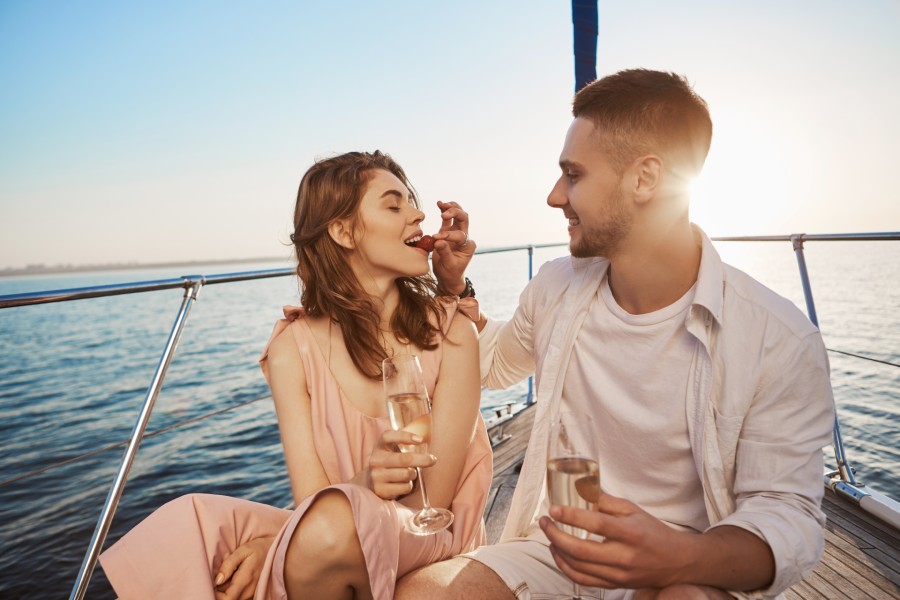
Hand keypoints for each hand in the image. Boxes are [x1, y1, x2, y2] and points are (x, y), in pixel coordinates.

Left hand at [214, 535, 274, 599]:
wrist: (277, 550)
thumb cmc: (259, 548)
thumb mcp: (243, 550)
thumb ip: (228, 565)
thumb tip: (217, 580)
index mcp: (245, 580)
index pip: (226, 599)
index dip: (215, 595)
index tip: (210, 584)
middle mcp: (248, 591)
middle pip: (227, 599)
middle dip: (218, 589)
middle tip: (219, 573)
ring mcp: (251, 594)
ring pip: (231, 597)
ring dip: (224, 588)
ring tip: (227, 572)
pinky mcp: (251, 593)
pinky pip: (237, 595)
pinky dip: (230, 588)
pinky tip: (232, 576)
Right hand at [353, 429, 436, 499]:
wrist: (370, 482)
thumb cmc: (389, 463)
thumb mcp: (392, 450)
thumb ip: (406, 445)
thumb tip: (426, 445)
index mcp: (380, 445)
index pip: (389, 436)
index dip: (405, 436)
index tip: (421, 440)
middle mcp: (375, 459)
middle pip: (404, 459)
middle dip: (423, 459)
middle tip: (433, 459)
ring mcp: (376, 475)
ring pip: (406, 474)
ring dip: (414, 474)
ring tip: (410, 473)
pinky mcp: (380, 489)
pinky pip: (404, 487)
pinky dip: (409, 486)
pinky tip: (403, 483)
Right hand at [432, 201, 475, 295]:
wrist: (448, 277)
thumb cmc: (450, 273)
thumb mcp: (448, 265)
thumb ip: (444, 252)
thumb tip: (438, 241)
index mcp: (468, 246)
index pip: (459, 235)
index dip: (448, 236)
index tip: (437, 240)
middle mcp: (464, 237)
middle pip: (464, 219)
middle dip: (455, 213)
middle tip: (444, 215)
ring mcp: (456, 233)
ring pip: (458, 215)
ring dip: (451, 208)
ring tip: (442, 204)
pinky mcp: (447, 232)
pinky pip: (448, 219)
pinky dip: (444, 210)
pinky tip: (439, 203)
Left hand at [539, 492, 693, 589]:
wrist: (676, 562)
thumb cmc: (652, 532)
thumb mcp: (633, 510)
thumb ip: (605, 501)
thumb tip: (580, 486)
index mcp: (630, 533)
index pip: (597, 524)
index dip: (572, 516)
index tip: (554, 509)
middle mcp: (624, 556)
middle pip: (581, 550)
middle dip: (555, 534)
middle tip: (545, 521)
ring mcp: (618, 574)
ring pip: (578, 566)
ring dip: (557, 549)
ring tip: (549, 534)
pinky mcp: (614, 585)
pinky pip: (582, 580)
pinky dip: (565, 567)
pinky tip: (558, 553)